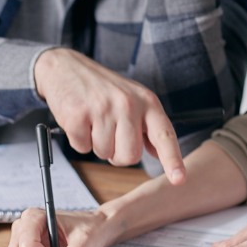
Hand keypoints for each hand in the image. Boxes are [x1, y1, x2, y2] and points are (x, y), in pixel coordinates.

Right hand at [34, 48, 184, 183]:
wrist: (67, 67)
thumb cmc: (104, 88)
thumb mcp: (134, 99)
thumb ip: (148, 126)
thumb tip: (160, 153)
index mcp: (148, 102)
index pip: (164, 135)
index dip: (172, 159)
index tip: (179, 179)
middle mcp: (129, 104)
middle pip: (130, 156)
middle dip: (118, 153)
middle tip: (110, 132)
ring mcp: (103, 109)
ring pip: (104, 154)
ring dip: (97, 145)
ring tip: (94, 121)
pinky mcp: (78, 115)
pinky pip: (82, 148)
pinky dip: (79, 140)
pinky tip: (80, 120)